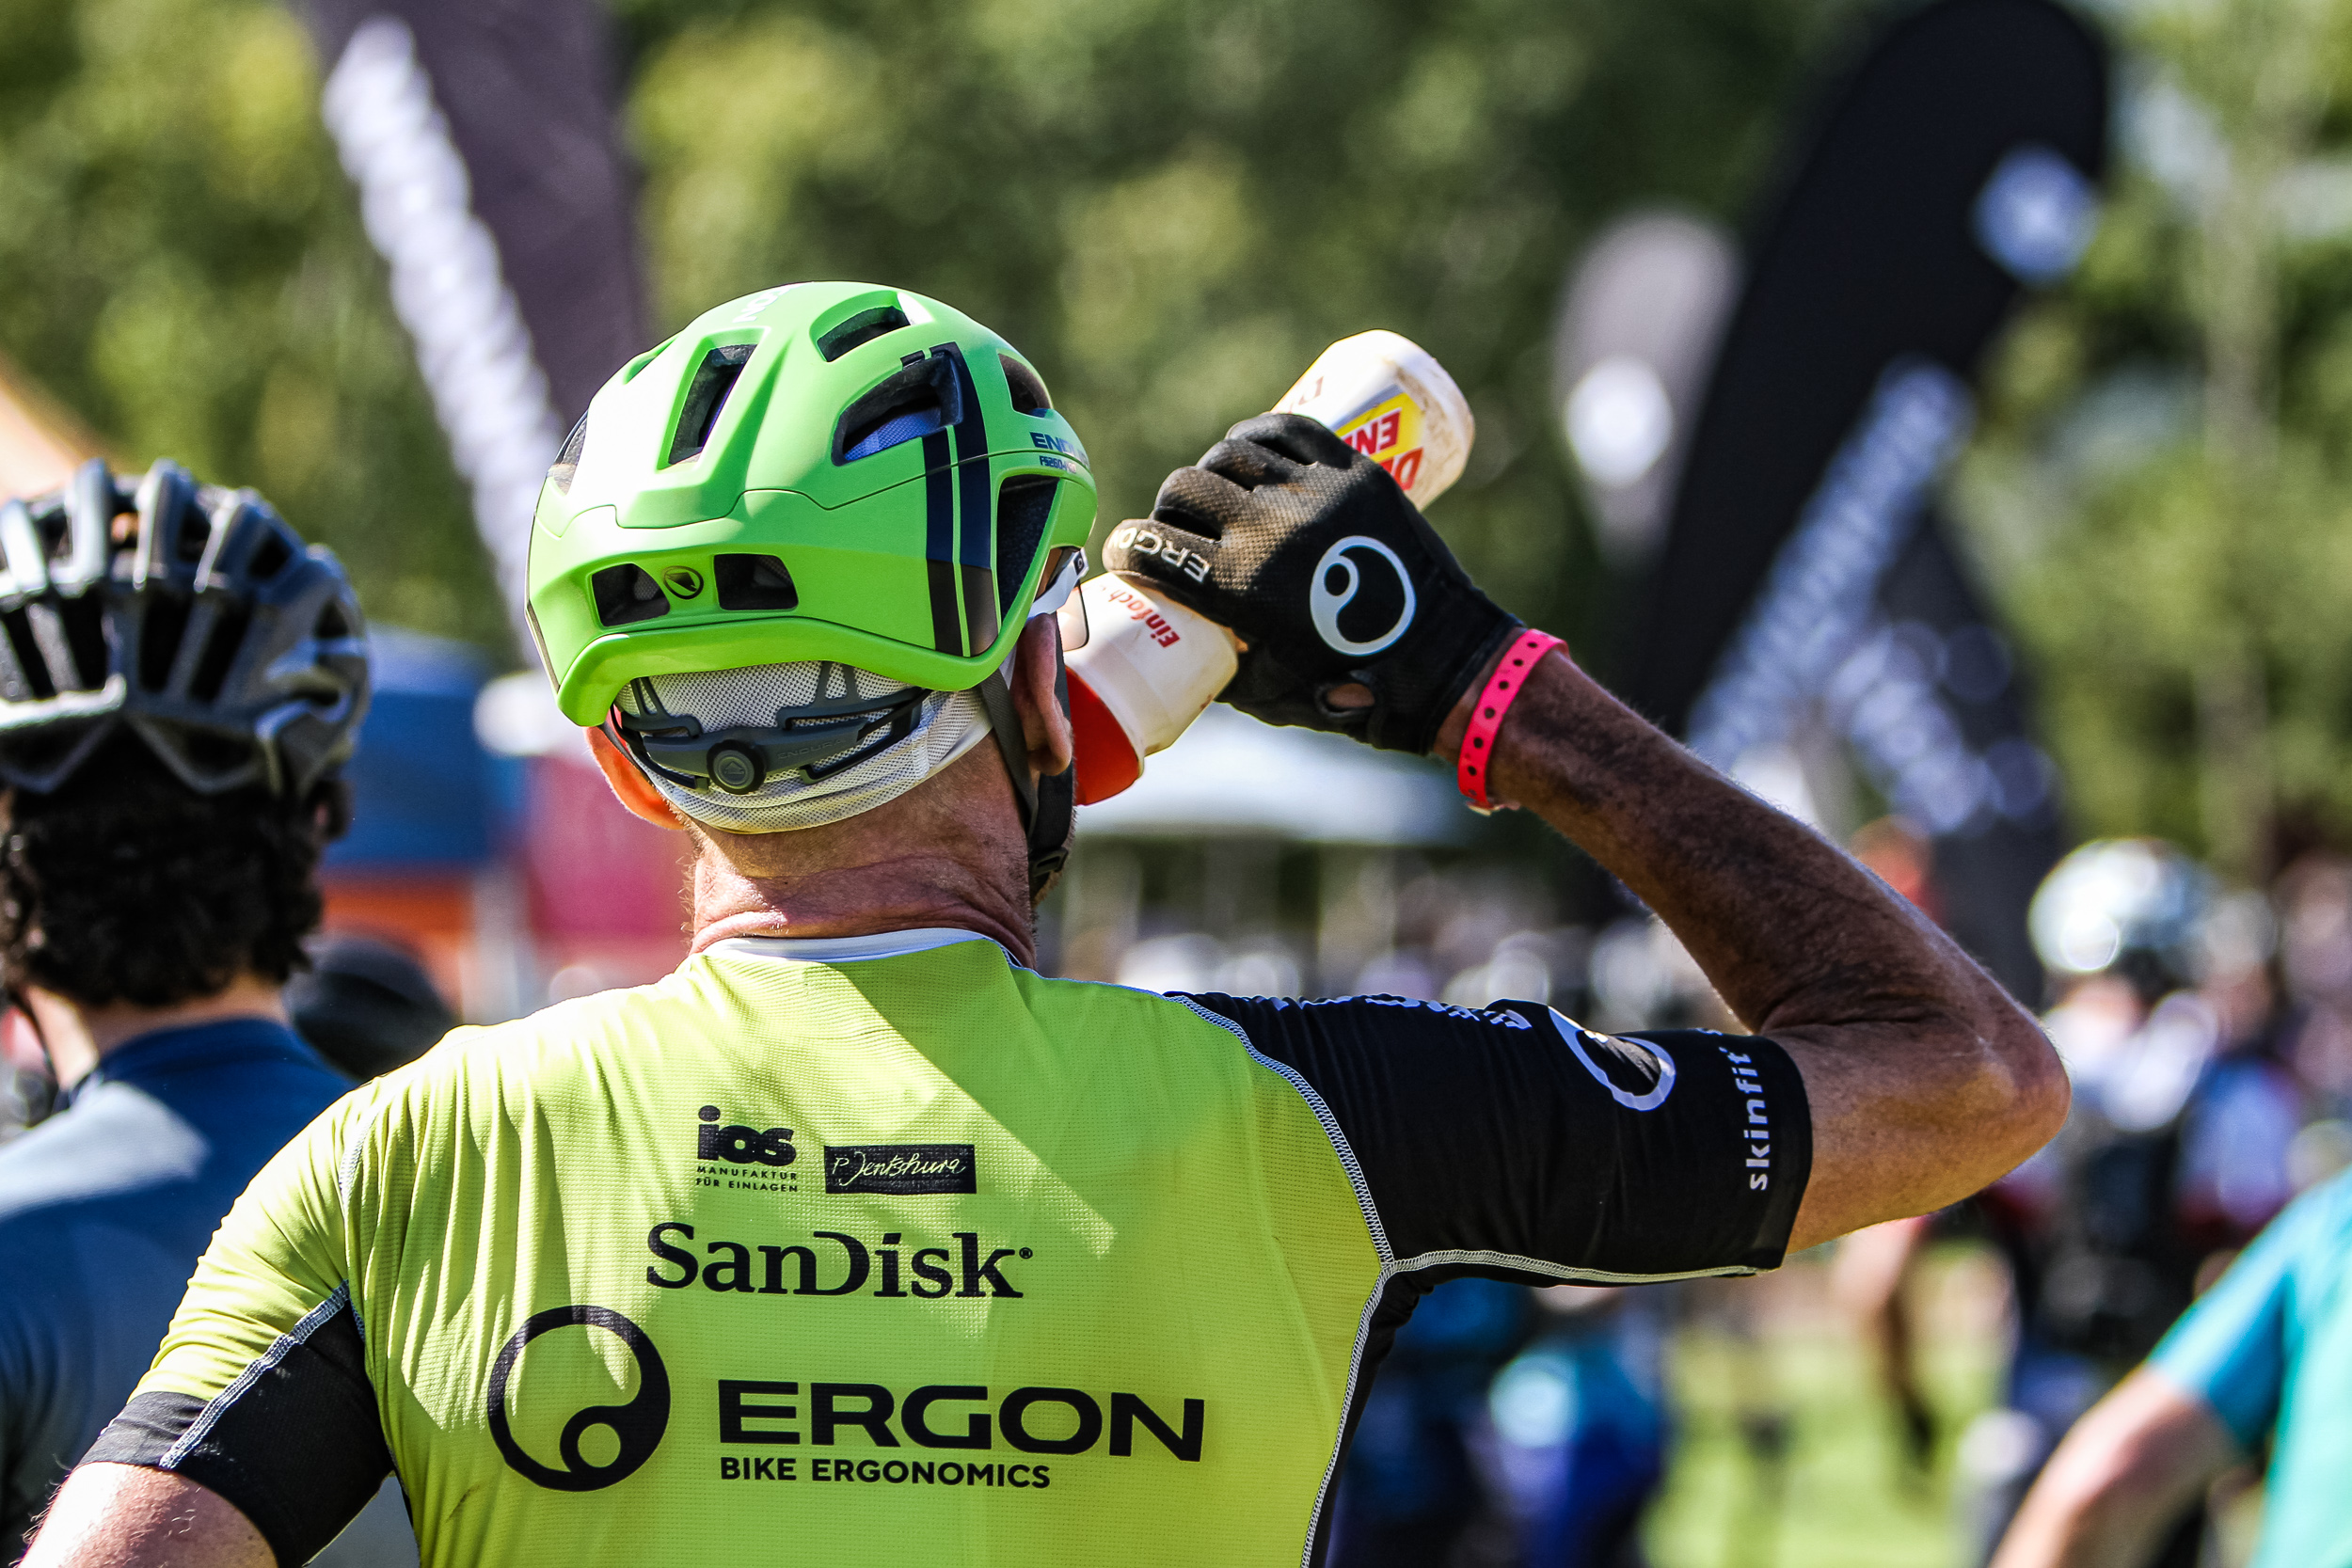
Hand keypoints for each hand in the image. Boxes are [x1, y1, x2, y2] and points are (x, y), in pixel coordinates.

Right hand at [1102, 413, 1516, 753]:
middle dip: (1167, 510)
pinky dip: (1256, 437)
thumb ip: (1218, 670)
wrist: (1445, 661)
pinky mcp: (1355, 472)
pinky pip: (1287, 430)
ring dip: (1212, 473)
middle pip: (1185, 488)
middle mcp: (1272, 528)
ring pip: (1231, 451)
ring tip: (1219, 497)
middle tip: (1178, 531)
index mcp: (1243, 586)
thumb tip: (1177, 642)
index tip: (1129, 555)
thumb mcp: (1268, 698)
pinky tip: (1249, 455)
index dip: (1127, 548)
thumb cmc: (1353, 691)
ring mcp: (1316, 491)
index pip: (1152, 545)